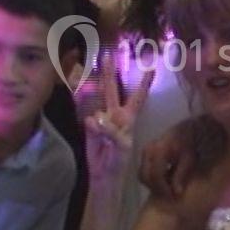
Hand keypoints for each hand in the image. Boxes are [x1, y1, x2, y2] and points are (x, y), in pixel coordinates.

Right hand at [85, 51, 153, 185]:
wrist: (103, 173)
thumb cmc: (118, 160)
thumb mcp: (121, 146)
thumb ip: (110, 131)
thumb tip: (94, 119)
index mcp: (128, 118)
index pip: (138, 97)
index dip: (144, 83)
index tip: (152, 67)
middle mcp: (114, 113)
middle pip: (112, 90)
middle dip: (109, 73)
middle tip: (107, 56)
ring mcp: (100, 118)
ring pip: (95, 96)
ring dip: (89, 83)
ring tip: (83, 68)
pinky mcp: (88, 124)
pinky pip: (83, 110)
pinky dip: (77, 100)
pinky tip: (77, 98)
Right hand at [139, 120, 194, 200]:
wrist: (186, 130)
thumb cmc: (189, 144)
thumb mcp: (189, 160)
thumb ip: (181, 176)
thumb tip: (177, 193)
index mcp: (159, 149)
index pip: (156, 174)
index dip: (163, 188)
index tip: (173, 196)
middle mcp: (148, 149)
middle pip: (144, 175)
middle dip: (155, 187)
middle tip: (169, 194)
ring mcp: (145, 151)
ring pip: (142, 174)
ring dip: (152, 184)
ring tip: (167, 189)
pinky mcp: (145, 154)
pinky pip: (144, 171)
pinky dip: (152, 179)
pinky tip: (164, 181)